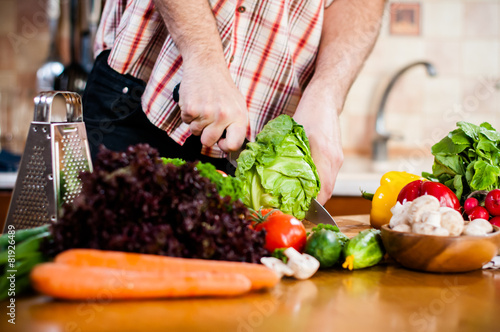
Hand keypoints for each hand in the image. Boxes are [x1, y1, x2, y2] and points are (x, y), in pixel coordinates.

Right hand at [178, 60, 247, 151]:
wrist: (206, 65)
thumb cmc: (222, 87)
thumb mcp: (237, 105)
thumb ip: (236, 125)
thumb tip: (231, 146)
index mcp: (238, 116)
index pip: (234, 145)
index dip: (225, 146)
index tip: (221, 141)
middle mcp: (223, 116)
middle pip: (208, 142)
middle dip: (206, 134)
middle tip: (209, 118)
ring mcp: (206, 113)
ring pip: (195, 132)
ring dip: (196, 122)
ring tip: (203, 106)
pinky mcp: (191, 108)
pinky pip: (186, 122)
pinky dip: (188, 114)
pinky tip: (195, 101)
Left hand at [293, 84, 343, 204]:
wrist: (326, 98)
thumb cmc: (309, 112)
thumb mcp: (292, 132)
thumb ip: (282, 150)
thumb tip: (264, 167)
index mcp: (325, 157)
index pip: (323, 192)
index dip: (311, 206)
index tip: (297, 212)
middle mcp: (334, 161)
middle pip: (326, 192)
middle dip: (311, 204)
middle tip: (293, 209)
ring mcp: (337, 159)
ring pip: (328, 185)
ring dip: (314, 195)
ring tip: (296, 200)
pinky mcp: (335, 156)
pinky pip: (328, 176)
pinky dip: (317, 184)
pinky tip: (303, 184)